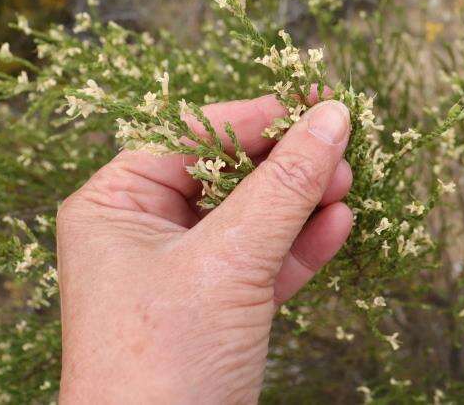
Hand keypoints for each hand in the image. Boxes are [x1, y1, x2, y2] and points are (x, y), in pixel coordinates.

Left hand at [57, 96, 352, 403]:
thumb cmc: (162, 361)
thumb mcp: (228, 261)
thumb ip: (283, 187)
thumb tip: (331, 119)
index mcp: (116, 203)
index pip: (192, 135)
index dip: (255, 117)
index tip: (315, 103)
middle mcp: (143, 229)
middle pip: (226, 172)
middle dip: (285, 162)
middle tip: (341, 145)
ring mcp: (181, 271)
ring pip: (251, 216)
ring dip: (301, 200)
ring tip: (348, 181)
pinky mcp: (215, 308)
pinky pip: (263, 260)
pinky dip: (300, 244)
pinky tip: (339, 224)